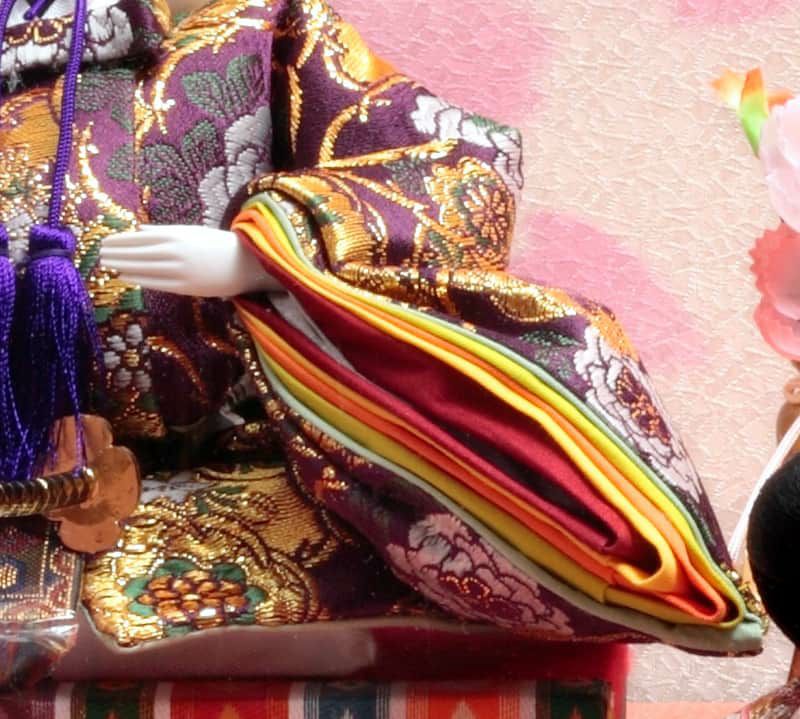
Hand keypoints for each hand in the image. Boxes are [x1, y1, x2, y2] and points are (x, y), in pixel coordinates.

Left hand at [99, 225, 281, 297]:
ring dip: (123, 266)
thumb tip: (140, 229)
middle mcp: (176, 251)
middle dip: (117, 252)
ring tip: (107, 265)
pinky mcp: (185, 286)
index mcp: (178, 234)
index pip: (141, 236)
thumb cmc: (219, 245)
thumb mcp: (192, 231)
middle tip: (100, 253)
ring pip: (143, 267)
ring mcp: (179, 269)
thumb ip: (165, 231)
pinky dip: (138, 279)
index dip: (121, 240)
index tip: (106, 241)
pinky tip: (125, 276)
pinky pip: (156, 282)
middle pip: (138, 252)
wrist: (245, 264)